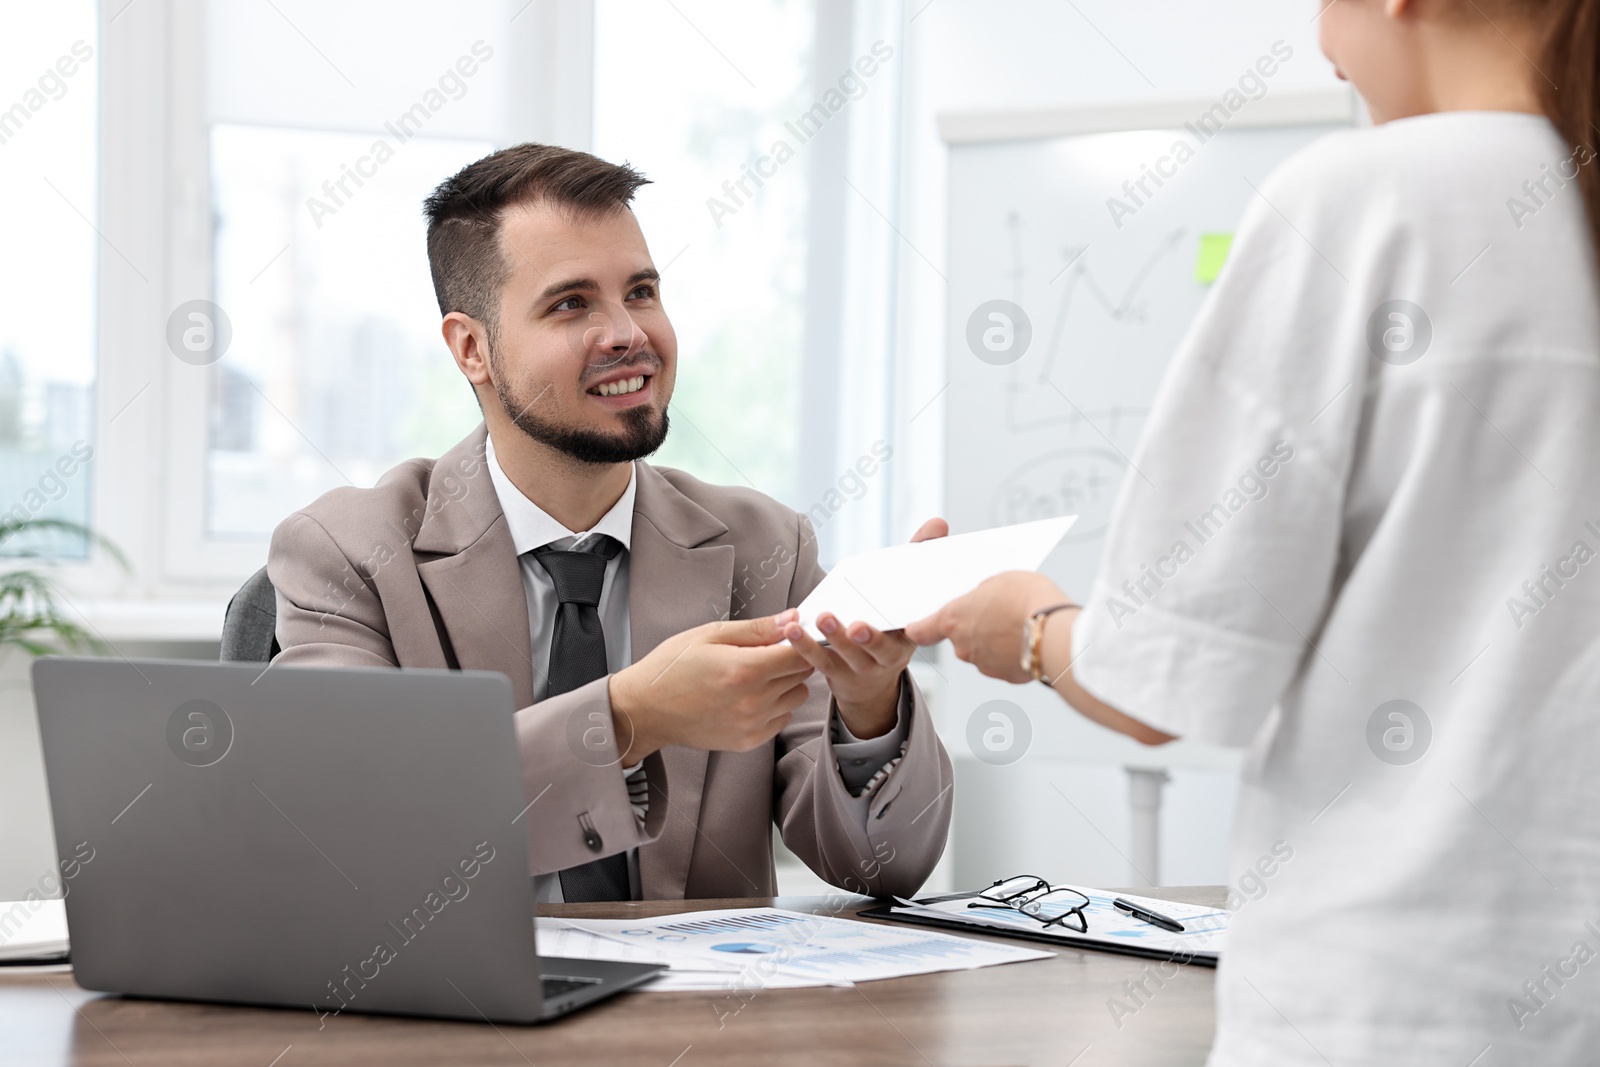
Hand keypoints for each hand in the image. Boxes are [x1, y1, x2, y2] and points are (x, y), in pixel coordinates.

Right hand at [610, 611, 814, 761]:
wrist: (646, 709)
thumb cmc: (672, 667)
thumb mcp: (710, 635)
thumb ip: (756, 628)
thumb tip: (791, 617)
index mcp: (746, 669)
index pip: (800, 653)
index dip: (800, 640)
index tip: (791, 635)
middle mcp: (754, 700)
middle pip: (802, 674)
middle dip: (792, 659)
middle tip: (769, 652)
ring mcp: (752, 723)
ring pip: (797, 697)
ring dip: (786, 683)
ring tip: (758, 675)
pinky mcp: (748, 740)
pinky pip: (783, 719)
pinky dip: (776, 706)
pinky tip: (752, 696)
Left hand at [782, 517, 949, 737]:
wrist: (872, 681)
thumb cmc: (889, 626)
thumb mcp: (907, 595)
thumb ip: (920, 555)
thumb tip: (939, 523)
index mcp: (910, 637)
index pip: (916, 626)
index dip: (914, 623)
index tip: (906, 619)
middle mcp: (889, 657)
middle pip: (880, 649)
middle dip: (869, 639)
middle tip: (857, 626)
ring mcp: (861, 667)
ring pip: (847, 656)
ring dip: (833, 638)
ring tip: (822, 617)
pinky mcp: (835, 672)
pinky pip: (819, 662)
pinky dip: (805, 646)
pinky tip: (793, 630)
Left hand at [904, 571, 1074, 683]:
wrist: (1054, 632)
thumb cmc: (1026, 599)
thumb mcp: (999, 580)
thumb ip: (983, 593)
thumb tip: (984, 600)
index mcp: (954, 619)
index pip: (922, 629)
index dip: (919, 628)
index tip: (915, 628)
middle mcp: (963, 646)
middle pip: (961, 637)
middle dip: (976, 627)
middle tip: (998, 612)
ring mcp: (984, 664)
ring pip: (985, 650)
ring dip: (997, 640)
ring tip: (1020, 624)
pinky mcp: (1007, 676)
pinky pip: (1006, 662)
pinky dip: (1014, 653)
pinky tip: (1030, 639)